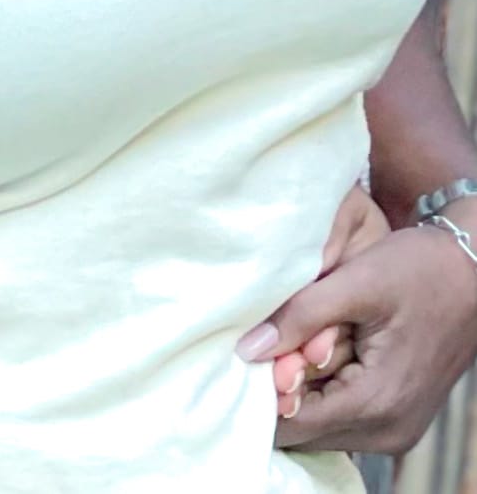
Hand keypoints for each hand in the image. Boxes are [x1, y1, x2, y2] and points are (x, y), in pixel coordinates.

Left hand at [239, 212, 476, 452]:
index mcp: (378, 402)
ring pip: (323, 425)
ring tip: (307, 341)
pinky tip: (325, 351)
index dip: (264, 390)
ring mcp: (397, 429)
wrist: (473, 272)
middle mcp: (389, 430)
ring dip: (304, 390)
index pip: (294, 425)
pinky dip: (326, 390)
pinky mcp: (398, 417)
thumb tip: (247, 350)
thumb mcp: (355, 281)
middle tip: (282, 340)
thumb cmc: (418, 269)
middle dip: (282, 391)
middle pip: (306, 430)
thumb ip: (299, 316)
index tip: (255, 352)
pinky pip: (345, 417)